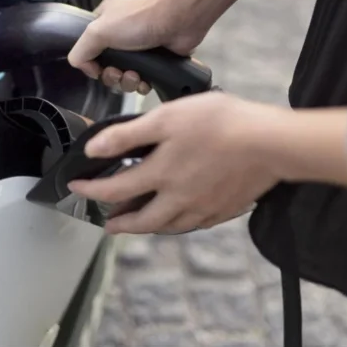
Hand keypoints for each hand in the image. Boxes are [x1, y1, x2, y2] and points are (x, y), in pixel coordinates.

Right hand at [67, 0, 205, 94]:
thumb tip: (84, 68)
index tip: (98, 68)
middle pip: (105, 68)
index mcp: (104, 22)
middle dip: (112, 76)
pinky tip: (146, 80)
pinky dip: (142, 84)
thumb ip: (80, 50)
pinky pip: (141, 81)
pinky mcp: (153, 61)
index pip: (88, 50)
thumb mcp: (98, 31)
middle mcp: (119, 35)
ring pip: (123, 77)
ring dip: (127, 82)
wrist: (179, 21)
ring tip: (136, 76)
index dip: (91, 64)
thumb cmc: (141, 20)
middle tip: (120, 72)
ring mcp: (138, 49)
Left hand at [67, 92, 286, 233]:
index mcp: (160, 175)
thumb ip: (127, 135)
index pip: (114, 189)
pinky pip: (194, 225)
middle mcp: (178, 199)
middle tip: (107, 225)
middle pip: (141, 220)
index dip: (91, 190)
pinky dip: (179, 225)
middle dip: (120, 223)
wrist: (270, 143)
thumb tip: (93, 149)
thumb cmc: (220, 123)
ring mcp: (203, 208)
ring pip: (168, 227)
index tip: (76, 187)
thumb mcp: (166, 118)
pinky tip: (180, 219)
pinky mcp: (224, 209)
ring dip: (148, 228)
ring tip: (140, 225)